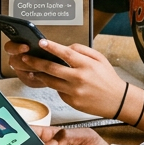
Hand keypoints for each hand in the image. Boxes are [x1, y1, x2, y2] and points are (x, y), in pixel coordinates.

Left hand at [6, 38, 125, 117]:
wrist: (118, 101)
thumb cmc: (107, 77)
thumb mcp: (99, 58)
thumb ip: (81, 50)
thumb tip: (65, 47)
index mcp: (86, 65)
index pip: (65, 53)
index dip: (51, 47)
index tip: (40, 42)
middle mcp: (79, 78)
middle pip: (52, 69)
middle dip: (36, 62)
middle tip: (25, 57)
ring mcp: (74, 92)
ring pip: (51, 82)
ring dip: (39, 75)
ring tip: (31, 69)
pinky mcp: (72, 102)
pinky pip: (58, 91)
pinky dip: (54, 85)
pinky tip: (50, 81)